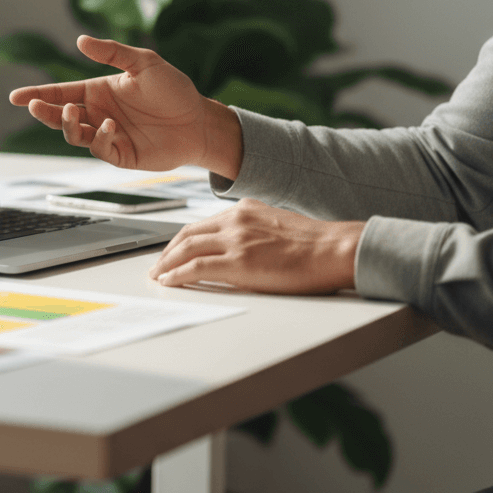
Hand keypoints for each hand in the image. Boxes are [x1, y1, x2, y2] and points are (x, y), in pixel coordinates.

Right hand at [8, 35, 242, 176]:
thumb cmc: (174, 90)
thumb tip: (81, 40)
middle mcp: (98, 114)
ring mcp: (107, 135)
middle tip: (32, 105)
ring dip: (66, 124)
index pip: (60, 93)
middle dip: (43, 111)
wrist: (199, 121)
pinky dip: (98, 137)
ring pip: (73, 134)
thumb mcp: (144, 63)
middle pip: (59, 115)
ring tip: (69, 112)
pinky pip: (99, 148)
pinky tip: (109, 125)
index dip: (37, 94)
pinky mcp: (120, 154)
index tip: (14, 96)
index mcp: (98, 91)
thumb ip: (113, 53)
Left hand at [149, 199, 363, 293]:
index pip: (201, 224)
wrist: (335, 249)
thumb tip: (238, 249)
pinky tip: (169, 282)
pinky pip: (196, 268)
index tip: (172, 250)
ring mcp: (235, 240)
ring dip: (166, 264)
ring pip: (186, 249)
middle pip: (187, 235)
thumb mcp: (276, 226)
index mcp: (244, 210)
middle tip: (158, 265)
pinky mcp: (238, 262)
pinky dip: (177, 275)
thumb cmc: (315, 244)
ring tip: (158, 276)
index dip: (181, 239)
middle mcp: (234, 221)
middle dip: (167, 251)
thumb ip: (252, 232)